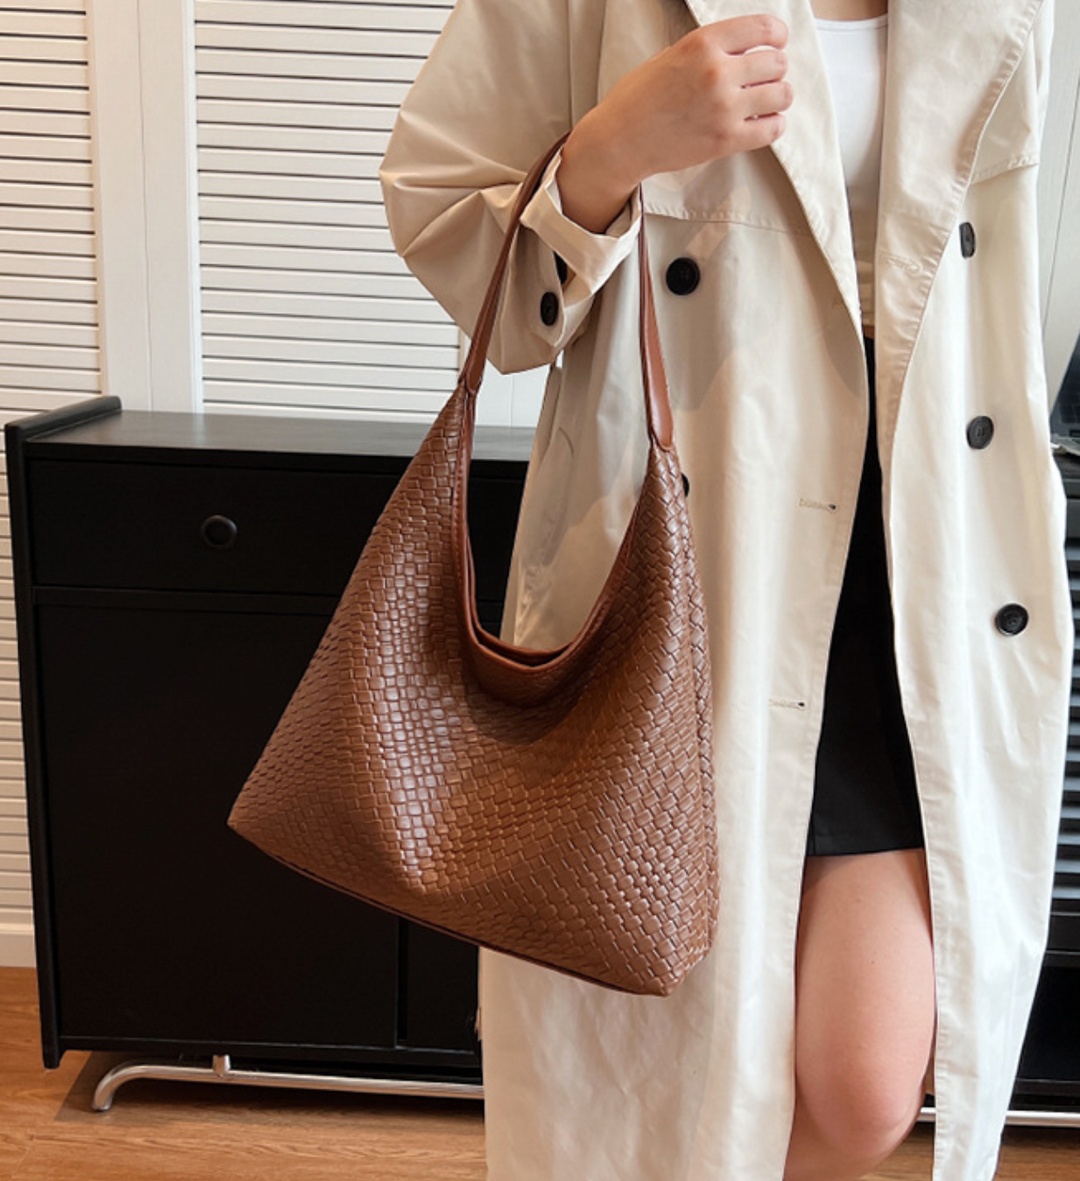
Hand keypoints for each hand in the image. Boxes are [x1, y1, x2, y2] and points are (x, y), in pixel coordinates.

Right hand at [558, 15, 790, 232]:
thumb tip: (742, 48)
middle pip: (777, 62)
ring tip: (764, 102)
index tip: (776, 43)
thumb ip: (708, 49)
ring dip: (777, 97)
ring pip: (782, 94)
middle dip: (774, 69)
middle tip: (763, 79)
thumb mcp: (670, 56)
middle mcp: (717, 73)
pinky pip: (773, 128)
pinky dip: (773, 124)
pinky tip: (761, 123)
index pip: (764, 28)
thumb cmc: (638, 100)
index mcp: (702, 44)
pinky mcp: (726, 141)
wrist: (619, 141)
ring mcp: (724, 109)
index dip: (777, 36)